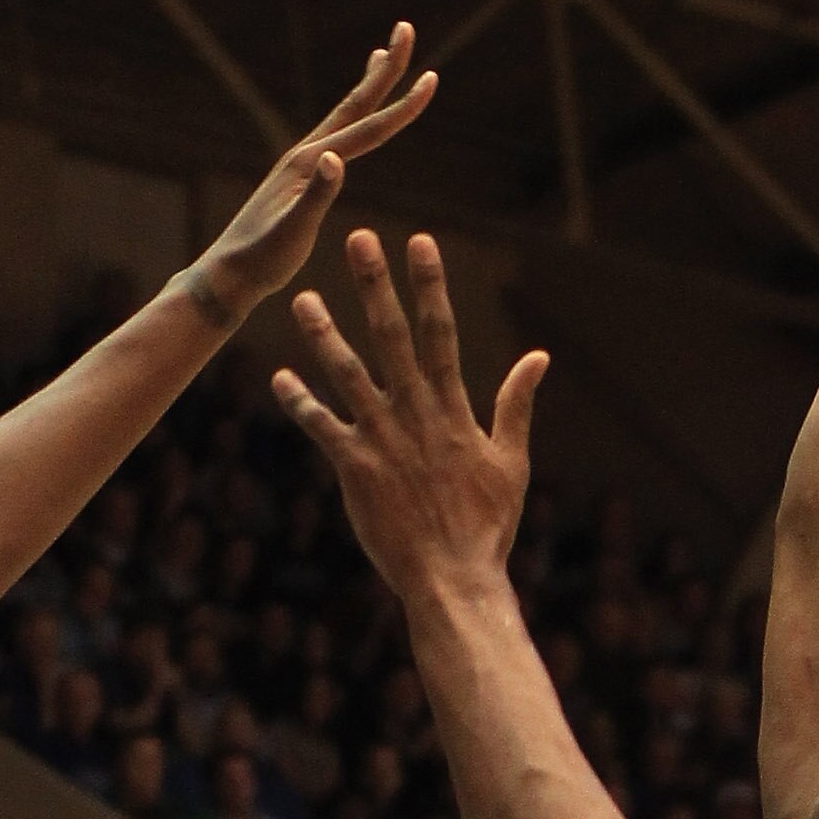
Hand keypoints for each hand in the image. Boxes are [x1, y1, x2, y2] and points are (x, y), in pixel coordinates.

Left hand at [184, 29, 435, 331]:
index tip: (433, 77)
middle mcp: (307, 152)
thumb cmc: (262, 259)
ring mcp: (302, 163)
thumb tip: (336, 157)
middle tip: (405, 28)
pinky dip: (351, 120)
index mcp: (311, 161)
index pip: (368, 126)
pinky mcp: (299, 178)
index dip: (403, 104)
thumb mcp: (293, 230)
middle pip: (355, 103)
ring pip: (344, 116)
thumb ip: (316, 194)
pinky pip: (334, 137)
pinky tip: (352, 124)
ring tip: (380, 56)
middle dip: (386, 69)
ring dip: (367, 86)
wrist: (228, 274)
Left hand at [272, 225, 545, 607]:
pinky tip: (279, 377)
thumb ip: (516, 404)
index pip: (441, 332)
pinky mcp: (355, 469)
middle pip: (393, 337)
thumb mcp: (511, 461)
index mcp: (454, 409)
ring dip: (325, 335)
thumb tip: (539, 357)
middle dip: (376, 286)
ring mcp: (384, 440)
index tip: (419, 242)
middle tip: (358, 240)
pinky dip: (301, 403)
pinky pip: (322, 428)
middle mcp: (417, 415)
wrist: (454, 578)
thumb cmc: (486, 525)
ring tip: (302, 299)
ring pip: (349, 375)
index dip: (430, 285)